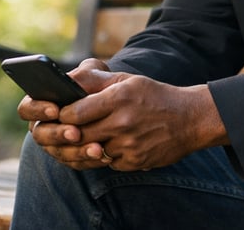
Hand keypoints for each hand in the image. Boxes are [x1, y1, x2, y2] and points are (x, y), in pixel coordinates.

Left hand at [17, 58, 226, 171]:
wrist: (189, 119)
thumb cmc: (153, 95)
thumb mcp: (127, 80)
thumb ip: (96, 81)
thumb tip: (66, 81)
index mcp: (119, 98)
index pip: (76, 112)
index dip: (60, 115)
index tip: (54, 114)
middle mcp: (123, 122)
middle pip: (79, 135)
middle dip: (63, 134)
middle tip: (54, 131)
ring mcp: (129, 145)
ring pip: (90, 151)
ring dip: (79, 147)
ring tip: (71, 140)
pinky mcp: (134, 162)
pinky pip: (107, 162)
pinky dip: (100, 156)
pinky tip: (98, 147)